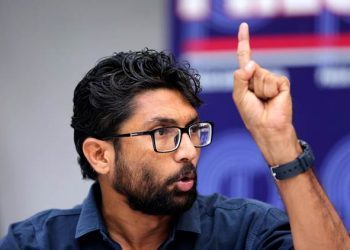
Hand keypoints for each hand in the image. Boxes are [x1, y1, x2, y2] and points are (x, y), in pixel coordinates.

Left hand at [232, 23, 300, 165]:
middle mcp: (259, 77)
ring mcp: (271, 80)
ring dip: (260, 89)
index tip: (243, 26)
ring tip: (264, 100)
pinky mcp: (282, 84)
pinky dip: (270, 90)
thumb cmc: (252, 114)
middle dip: (249, 83)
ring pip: (261, 74)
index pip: (245, 57)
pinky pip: (273, 79)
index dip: (244, 42)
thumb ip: (240, 78)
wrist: (267, 128)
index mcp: (247, 79)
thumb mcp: (239, 96)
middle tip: (255, 98)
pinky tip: (273, 99)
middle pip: (251, 67)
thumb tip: (251, 63)